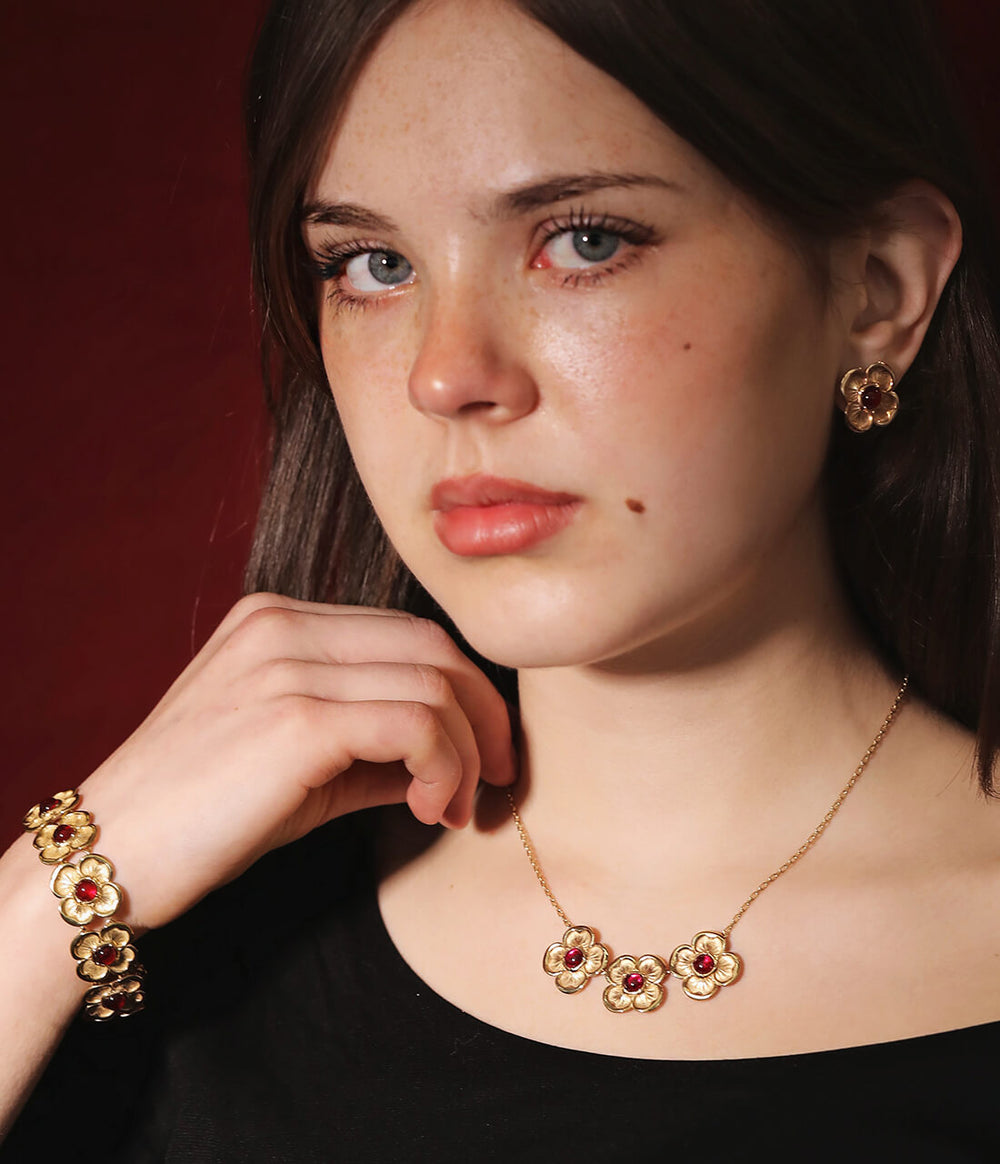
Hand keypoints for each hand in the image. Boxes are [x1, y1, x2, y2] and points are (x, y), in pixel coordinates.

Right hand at [76, 592, 517, 930]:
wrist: (110, 857)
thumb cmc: (201, 816)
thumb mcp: (298, 766)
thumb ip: (374, 748)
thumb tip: (453, 762)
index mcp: (279, 621)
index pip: (408, 633)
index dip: (464, 690)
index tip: (486, 753)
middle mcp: (283, 626)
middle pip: (433, 645)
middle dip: (485, 714)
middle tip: (499, 779)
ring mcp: (287, 665)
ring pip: (433, 682)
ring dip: (469, 752)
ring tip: (457, 808)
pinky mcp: (295, 718)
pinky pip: (414, 724)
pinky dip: (445, 766)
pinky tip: (433, 809)